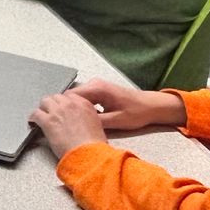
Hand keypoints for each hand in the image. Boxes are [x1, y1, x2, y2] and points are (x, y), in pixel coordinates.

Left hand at [29, 92, 108, 159]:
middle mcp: (70, 105)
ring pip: (44, 102)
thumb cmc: (93, 145)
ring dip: (43, 108)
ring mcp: (58, 112)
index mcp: (84, 104)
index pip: (69, 95)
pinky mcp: (48, 121)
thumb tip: (79, 119)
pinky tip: (32, 121)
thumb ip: (85, 116)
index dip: (63, 101)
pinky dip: (33, 117)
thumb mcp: (96, 125)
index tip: (60, 106)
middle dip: (52, 104)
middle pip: (55, 97)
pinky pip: (35, 114)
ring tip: (41, 115)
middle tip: (50, 111)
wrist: (88, 154)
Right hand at [63, 79, 187, 132]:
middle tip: (61, 124)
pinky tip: (81, 119)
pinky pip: (84, 99)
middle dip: (66, 109)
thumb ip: (95, 121)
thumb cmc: (137, 112)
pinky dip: (80, 108)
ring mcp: (96, 86)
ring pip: (77, 98)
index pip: (70, 96)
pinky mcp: (99, 91)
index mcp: (97, 89)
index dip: (62, 108)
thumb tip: (77, 125)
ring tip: (69, 123)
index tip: (57, 121)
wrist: (152, 106)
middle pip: (71, 96)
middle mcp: (94, 84)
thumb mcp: (116, 121)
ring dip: (73, 109)